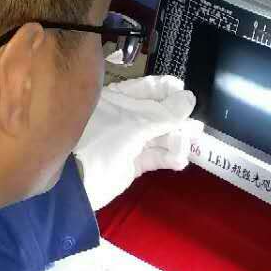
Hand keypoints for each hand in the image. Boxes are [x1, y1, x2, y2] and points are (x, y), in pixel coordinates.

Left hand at [74, 76, 199, 210]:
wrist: (75, 181)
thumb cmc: (100, 142)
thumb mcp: (136, 123)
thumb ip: (166, 112)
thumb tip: (189, 98)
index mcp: (118, 99)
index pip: (148, 89)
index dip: (168, 90)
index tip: (185, 94)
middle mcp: (123, 117)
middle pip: (158, 114)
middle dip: (178, 119)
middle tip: (195, 126)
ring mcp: (128, 141)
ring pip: (159, 136)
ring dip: (177, 140)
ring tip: (189, 144)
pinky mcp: (132, 164)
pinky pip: (155, 157)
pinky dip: (168, 158)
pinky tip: (179, 160)